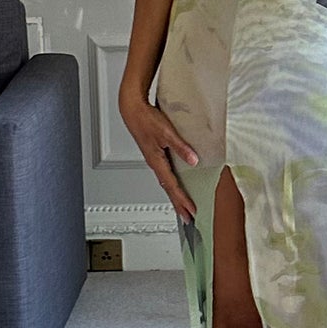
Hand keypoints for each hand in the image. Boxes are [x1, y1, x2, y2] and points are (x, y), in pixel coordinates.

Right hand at [118, 79, 200, 219]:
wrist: (132, 109)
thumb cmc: (145, 119)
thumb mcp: (167, 132)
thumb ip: (181, 147)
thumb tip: (194, 160)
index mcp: (156, 161)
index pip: (172, 186)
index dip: (182, 199)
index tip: (191, 211)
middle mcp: (155, 163)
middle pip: (168, 189)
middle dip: (178, 204)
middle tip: (187, 217)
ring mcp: (154, 159)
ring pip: (166, 182)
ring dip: (175, 194)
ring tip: (183, 205)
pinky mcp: (155, 154)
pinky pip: (165, 173)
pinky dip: (172, 182)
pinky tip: (177, 182)